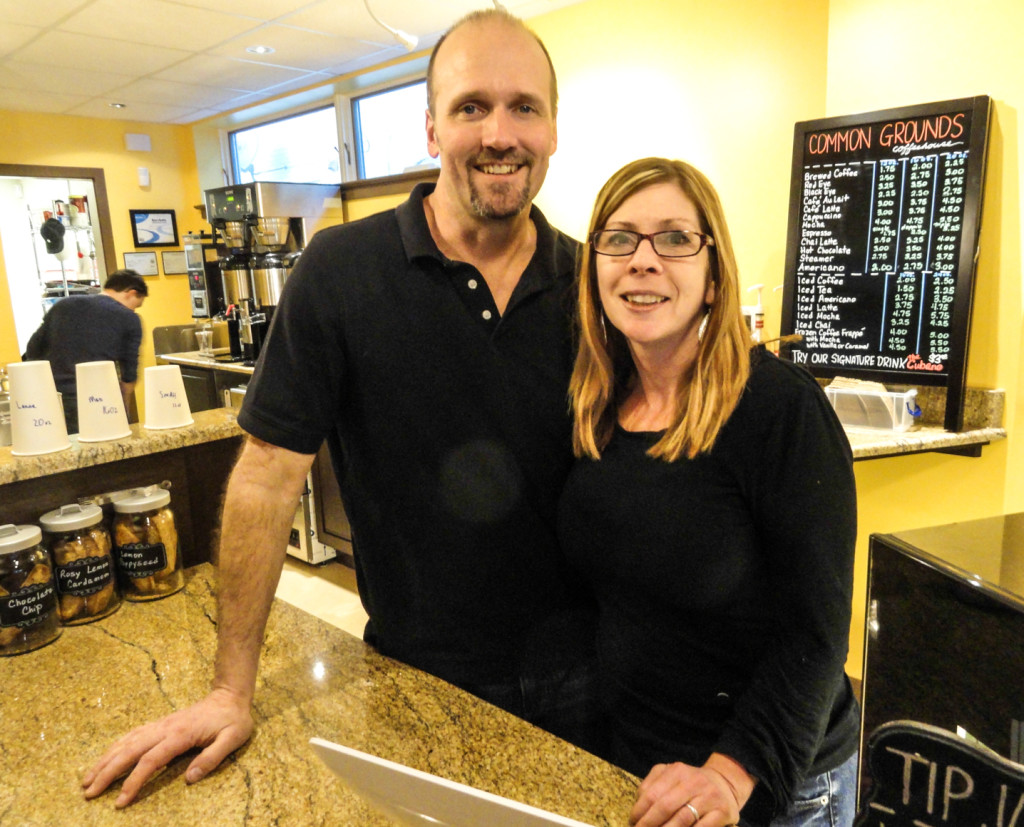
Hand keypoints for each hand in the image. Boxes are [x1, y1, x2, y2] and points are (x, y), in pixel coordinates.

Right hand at [81, 687, 253, 807]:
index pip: (150, 760)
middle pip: (129, 750)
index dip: (133, 781)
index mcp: (181, 734)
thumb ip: (212, 758)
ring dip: (105, 759)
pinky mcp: (161, 724)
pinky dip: (115, 746)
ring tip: (87, 779)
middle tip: (88, 792)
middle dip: (107, 772)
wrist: (230, 695)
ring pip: (126, 741)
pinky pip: (133, 735)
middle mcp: (166, 728)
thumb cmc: (233, 720)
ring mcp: (161, 724)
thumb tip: (189, 779)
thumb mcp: (232, 739)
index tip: (120, 801)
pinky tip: (106, 757)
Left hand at [629, 761, 741, 826]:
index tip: (633, 823)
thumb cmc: (691, 783)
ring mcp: (710, 797)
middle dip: (649, 824)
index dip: (639, 812)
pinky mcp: (723, 812)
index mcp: (677, 771)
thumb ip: (652, 786)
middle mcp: (694, 781)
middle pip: (665, 806)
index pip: (651, 794)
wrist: (725, 784)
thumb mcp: (671, 776)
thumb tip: (637, 810)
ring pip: (682, 819)